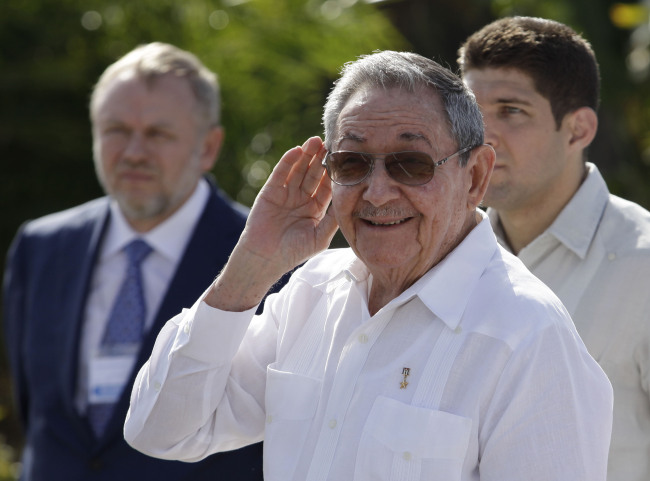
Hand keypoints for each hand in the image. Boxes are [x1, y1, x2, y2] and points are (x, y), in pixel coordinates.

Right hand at [242, 136, 337, 269]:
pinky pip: (281, 173)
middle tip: (330, 143)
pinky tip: (297, 150)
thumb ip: (333, 219)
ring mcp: (286, 193)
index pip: (327, 186)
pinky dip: (288, 161)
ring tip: (315, 140)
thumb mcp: (319, 237)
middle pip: (313, 174)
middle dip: (321, 159)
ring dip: (306, 155)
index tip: (344, 159)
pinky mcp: (270, 191)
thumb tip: (350, 203)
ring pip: (298, 170)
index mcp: (315, 208)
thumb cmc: (294, 252)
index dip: (334, 173)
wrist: (265, 258)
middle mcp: (301, 198)